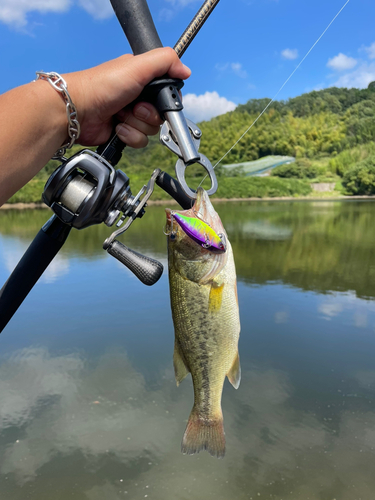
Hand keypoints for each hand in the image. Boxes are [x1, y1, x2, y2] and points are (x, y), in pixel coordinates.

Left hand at [64, 47, 190, 147]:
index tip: (155, 98)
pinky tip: (116, 127)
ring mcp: (129, 116)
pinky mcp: (122, 132)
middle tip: (133, 106)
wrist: (77, 111)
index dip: (165, 100)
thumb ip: (165, 62)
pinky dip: (129, 135)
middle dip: (148, 114)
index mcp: (141, 79)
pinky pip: (139, 141)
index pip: (167, 94)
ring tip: (120, 115)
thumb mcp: (137, 66)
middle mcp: (136, 97)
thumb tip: (185, 71)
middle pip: (160, 115)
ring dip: (136, 125)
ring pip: (150, 130)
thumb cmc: (101, 85)